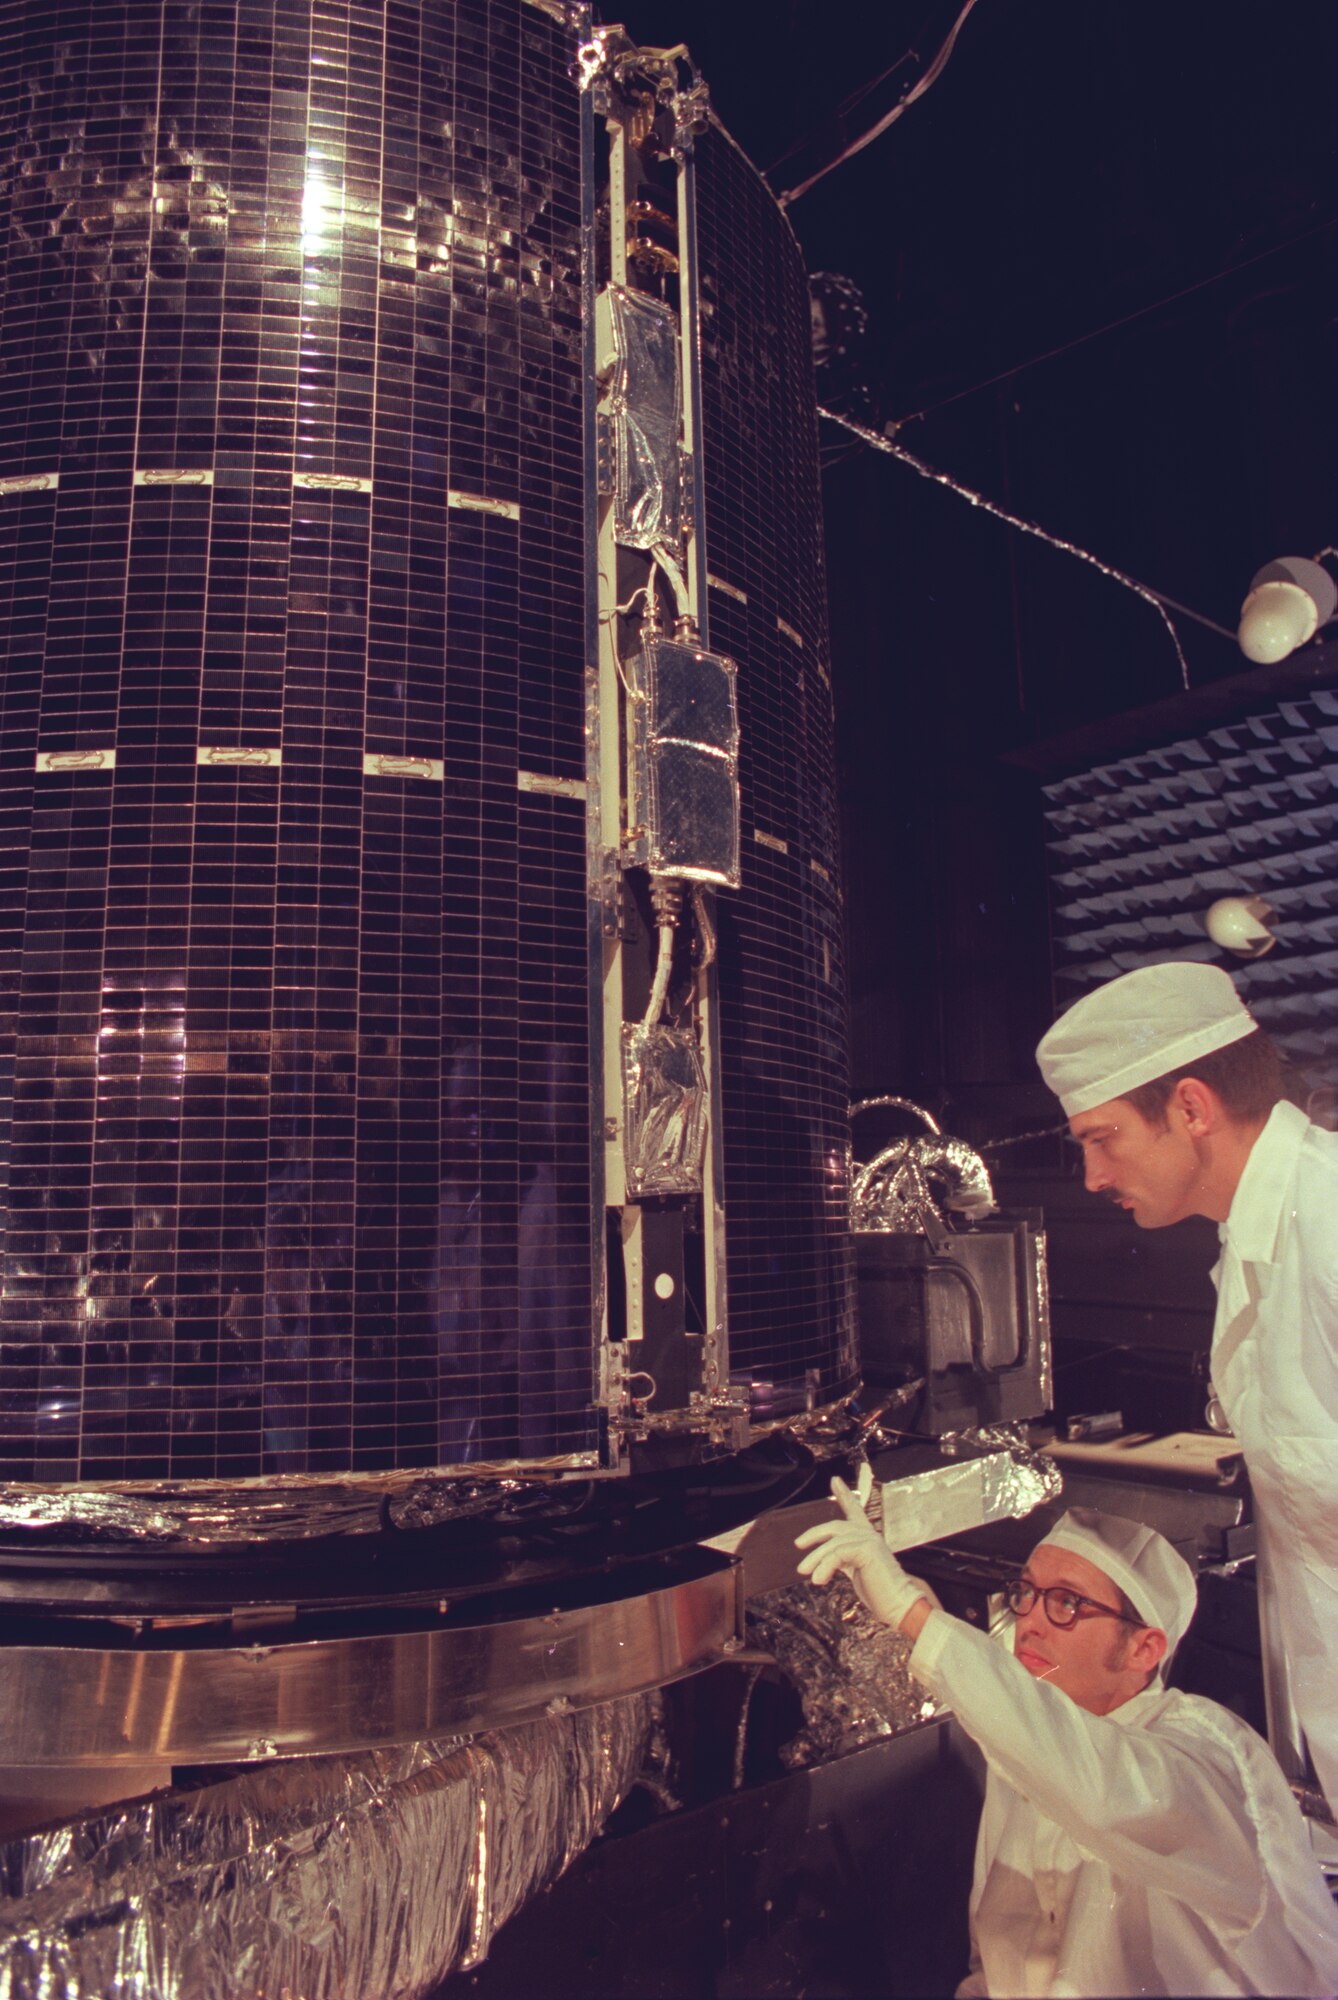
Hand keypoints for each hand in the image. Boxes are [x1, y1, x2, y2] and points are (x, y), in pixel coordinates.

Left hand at [795, 1474, 936, 1629]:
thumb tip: (824, 1560)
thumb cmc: (881, 1592)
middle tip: (798, 1543)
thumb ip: (845, 1559)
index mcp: (868, 1538)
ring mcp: (869, 1540)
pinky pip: (837, 1554)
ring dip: (815, 1559)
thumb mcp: (858, 1571)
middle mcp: (869, 1535)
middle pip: (835, 1526)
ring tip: (805, 1573)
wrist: (900, 1605)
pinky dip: (824, 1567)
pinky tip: (819, 1580)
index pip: (854, 1509)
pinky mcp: (867, 1549)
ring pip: (832, 1544)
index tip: (835, 1480)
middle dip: (814, 1534)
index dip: (844, 1494)